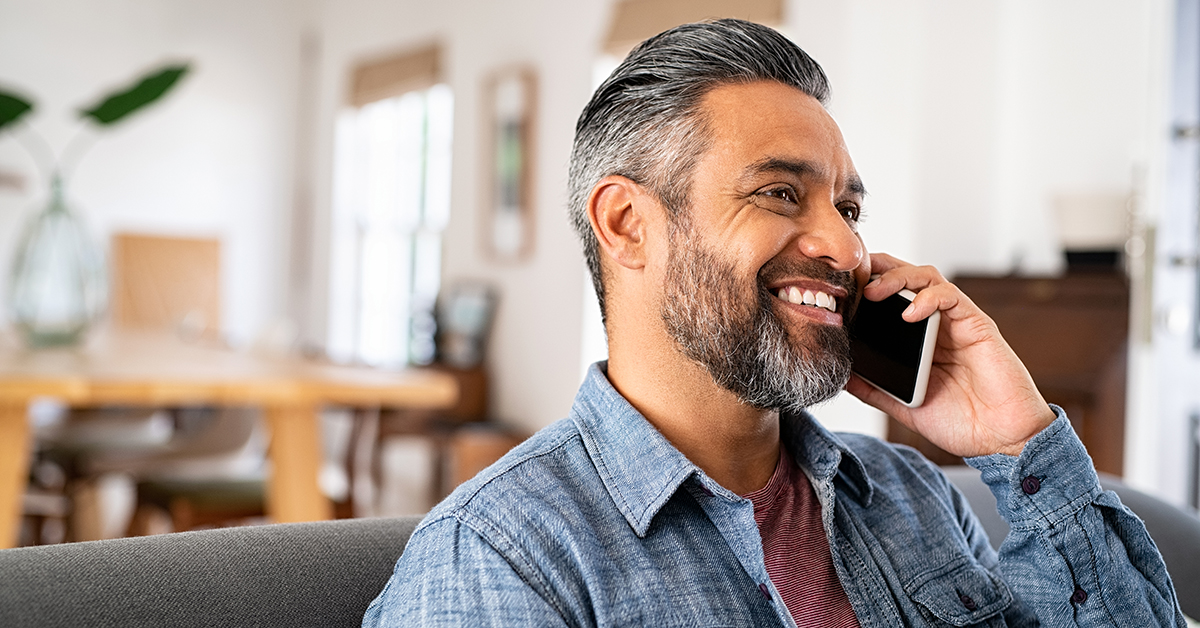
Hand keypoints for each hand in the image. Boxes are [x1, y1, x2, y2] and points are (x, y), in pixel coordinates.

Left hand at [844, 253, 1056, 456]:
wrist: (1001, 440)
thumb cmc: (960, 422)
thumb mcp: (903, 406)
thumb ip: (875, 389)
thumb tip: (841, 376)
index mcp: (916, 339)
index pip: (888, 298)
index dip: (864, 287)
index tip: (837, 291)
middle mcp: (935, 324)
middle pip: (905, 278)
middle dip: (877, 270)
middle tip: (851, 278)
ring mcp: (956, 322)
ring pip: (927, 277)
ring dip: (897, 277)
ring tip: (874, 291)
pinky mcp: (977, 324)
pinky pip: (951, 297)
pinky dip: (929, 297)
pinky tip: (910, 312)